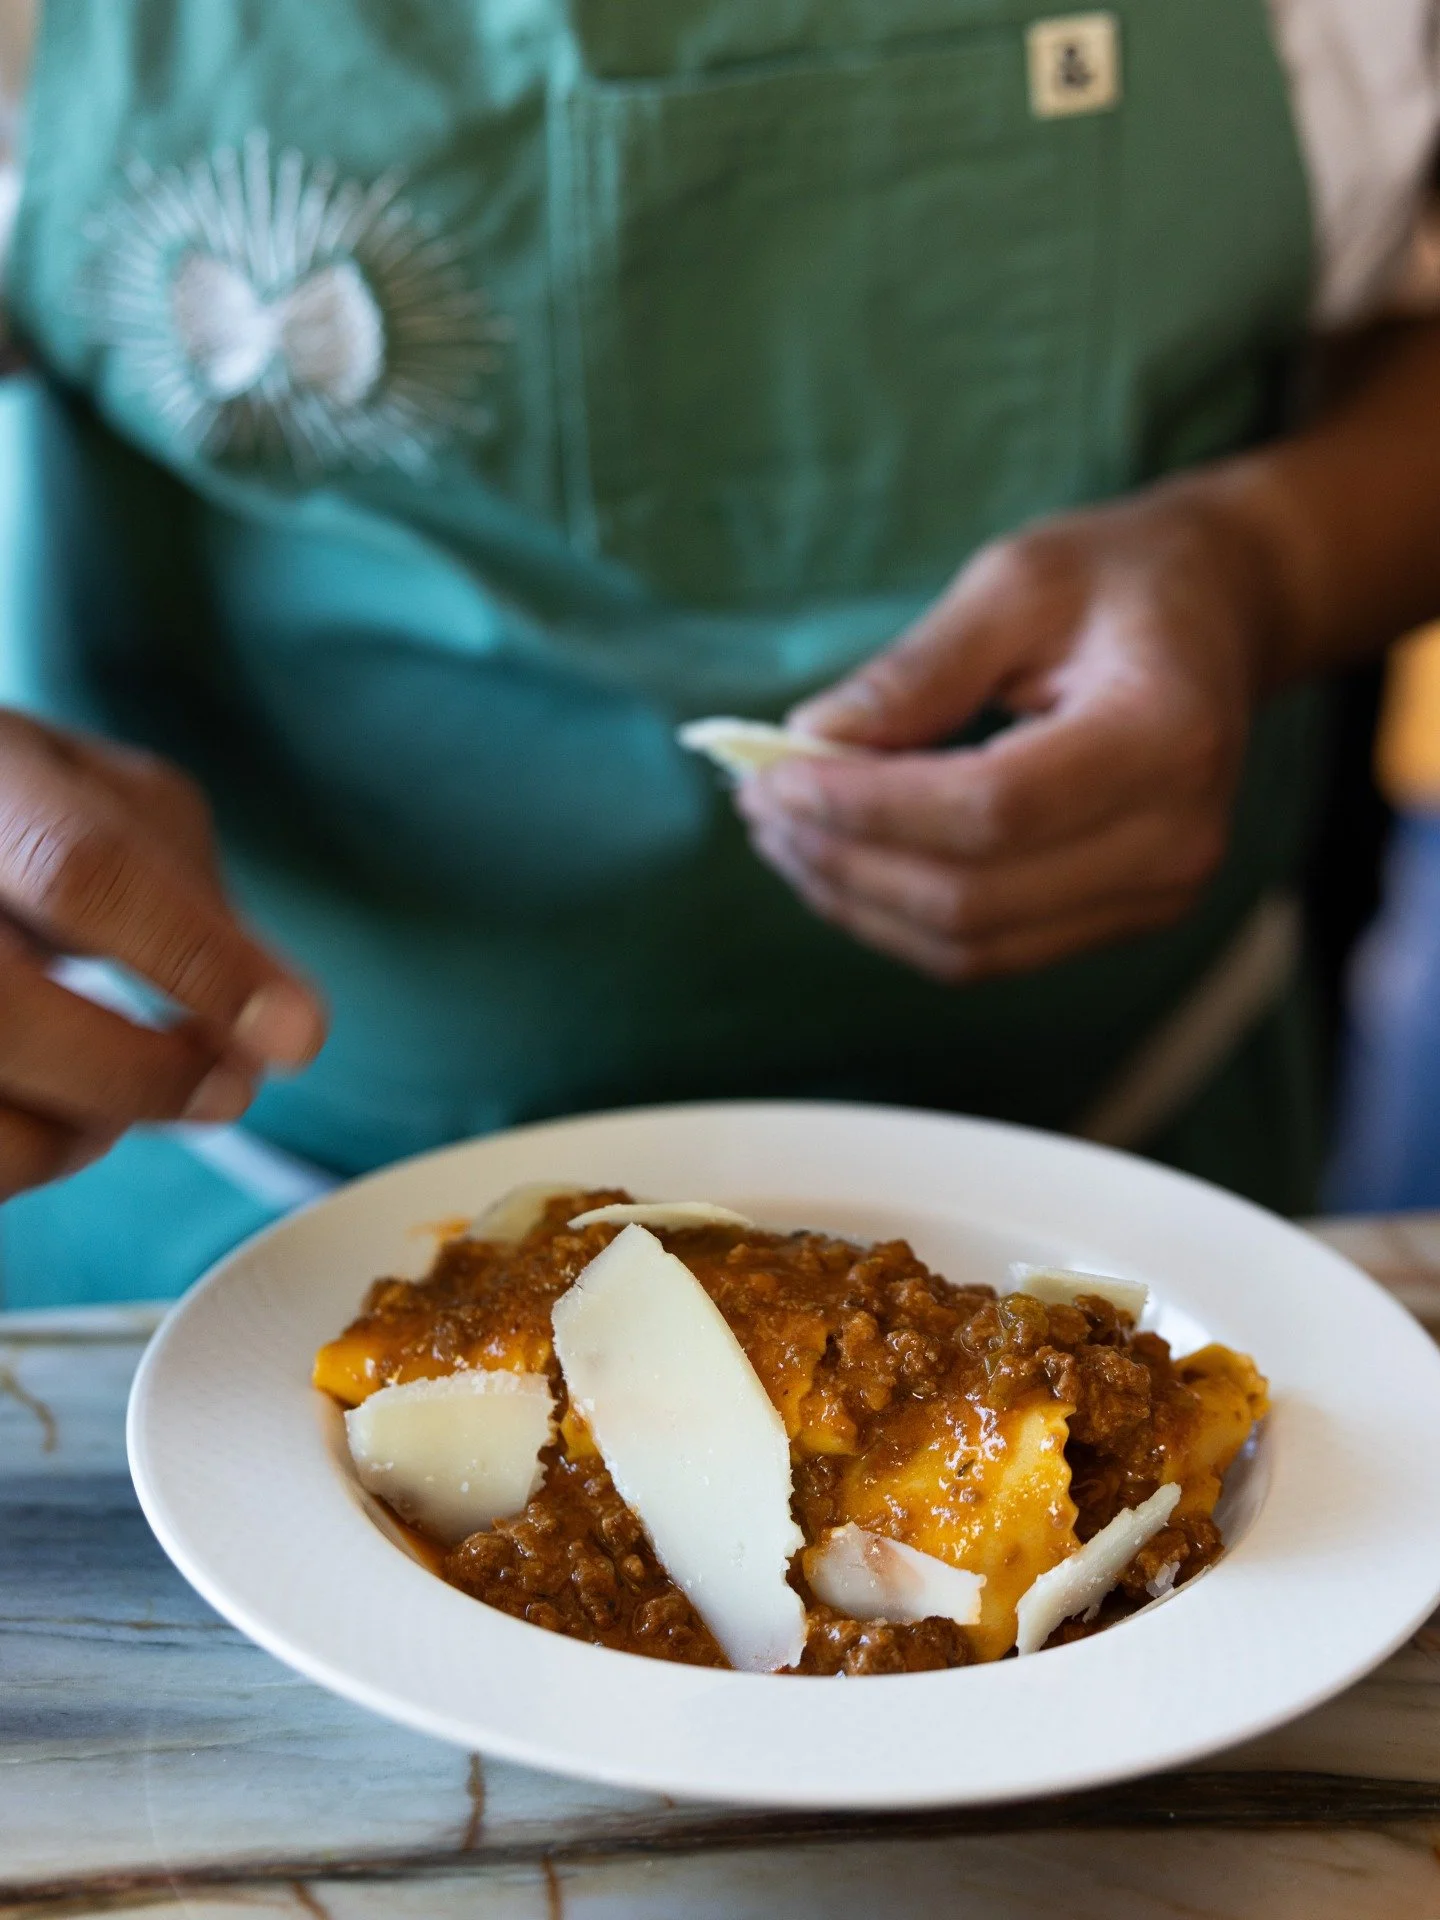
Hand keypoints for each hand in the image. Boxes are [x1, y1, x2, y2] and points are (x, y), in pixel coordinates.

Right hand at [0, 712, 325, 1196]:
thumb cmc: (28, 808)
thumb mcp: (119, 804)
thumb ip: (199, 903)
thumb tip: (281, 1024)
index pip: (84, 871)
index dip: (199, 963)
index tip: (297, 1035)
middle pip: (3, 1015)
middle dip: (134, 1074)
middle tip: (227, 1090)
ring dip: (74, 1133)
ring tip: (129, 1097)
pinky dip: (26, 1155)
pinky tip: (57, 1110)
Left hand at [737, 486, 1276, 982]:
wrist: (1220, 613)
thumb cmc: (1120, 578)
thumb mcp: (1019, 579)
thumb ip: (919, 668)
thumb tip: (812, 741)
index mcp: (1166, 734)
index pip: (991, 810)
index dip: (868, 807)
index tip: (774, 774)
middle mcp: (1177, 836)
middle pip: (973, 896)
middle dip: (844, 859)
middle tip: (759, 805)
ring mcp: (1157, 893)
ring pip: (971, 945)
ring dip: (858, 900)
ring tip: (784, 836)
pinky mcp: (1124, 917)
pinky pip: (989, 950)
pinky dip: (899, 918)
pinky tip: (842, 862)